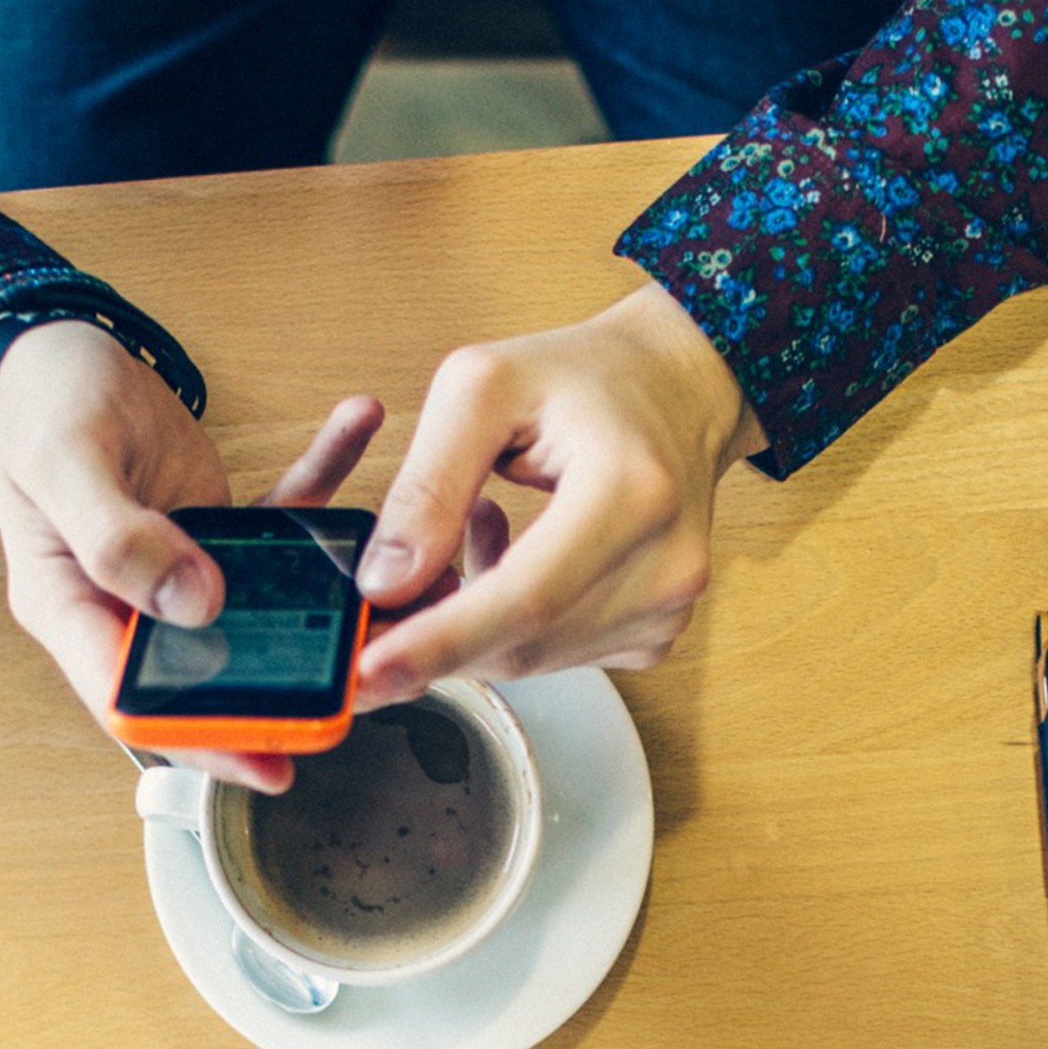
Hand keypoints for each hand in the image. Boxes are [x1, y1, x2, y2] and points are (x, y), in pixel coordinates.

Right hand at [0, 321, 382, 790]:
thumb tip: (192, 605)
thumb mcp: (65, 461)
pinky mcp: (215, 535)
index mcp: (71, 608)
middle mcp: (129, 606)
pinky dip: (320, 485)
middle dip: (284, 695)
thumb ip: (117, 538)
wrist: (49, 350)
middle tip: (357, 701)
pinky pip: (277, 525)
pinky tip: (358, 431)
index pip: (134, 705)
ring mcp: (178, 574)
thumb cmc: (39, 402)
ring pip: (261, 613)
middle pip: (211, 677)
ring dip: (324, 602)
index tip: (269, 764)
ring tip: (396, 584)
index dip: (201, 744)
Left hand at [354, 282, 764, 703]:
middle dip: (435, 644)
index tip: (370, 670)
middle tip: (370, 621)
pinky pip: (556, 656)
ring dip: (470, 627)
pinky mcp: (654, 634)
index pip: (526, 597)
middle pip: (523, 644)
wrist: (677, 392)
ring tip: (462, 541)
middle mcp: (664, 565)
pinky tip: (511, 564)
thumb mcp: (483, 388)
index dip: (441, 641)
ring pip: (532, 660)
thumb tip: (384, 583)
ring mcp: (666, 609)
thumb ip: (428, 483)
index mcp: (631, 492)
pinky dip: (509, 627)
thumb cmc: (585, 377)